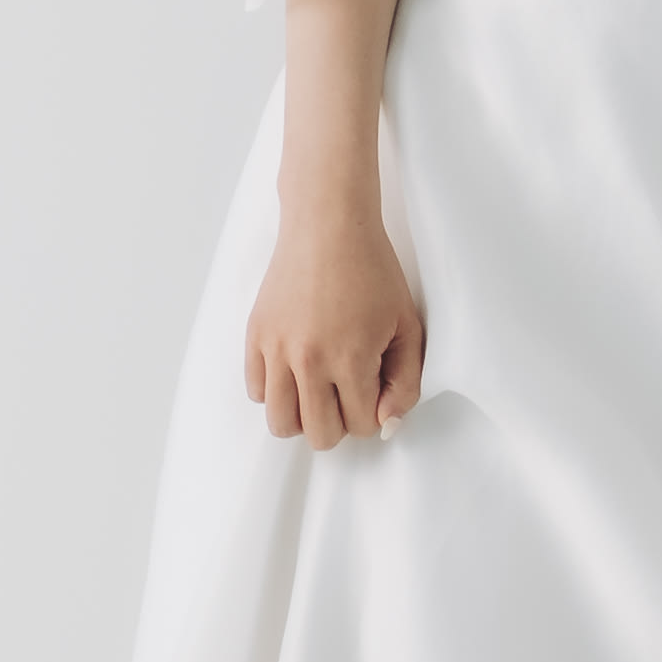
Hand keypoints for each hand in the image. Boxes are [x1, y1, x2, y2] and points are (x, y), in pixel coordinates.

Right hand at [245, 196, 424, 445]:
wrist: (328, 226)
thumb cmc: (373, 271)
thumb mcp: (406, 326)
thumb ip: (405, 382)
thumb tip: (387, 424)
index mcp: (351, 358)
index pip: (360, 425)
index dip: (372, 413)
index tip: (374, 386)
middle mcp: (309, 360)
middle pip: (319, 435)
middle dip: (339, 423)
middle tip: (347, 394)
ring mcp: (277, 349)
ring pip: (280, 423)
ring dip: (303, 417)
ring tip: (318, 391)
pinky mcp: (255, 335)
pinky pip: (256, 391)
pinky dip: (275, 391)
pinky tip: (294, 370)